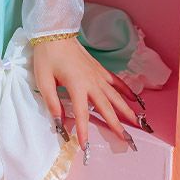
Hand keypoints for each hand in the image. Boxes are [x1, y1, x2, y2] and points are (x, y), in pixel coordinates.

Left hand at [33, 35, 141, 151]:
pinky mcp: (99, 68)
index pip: (82, 113)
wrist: (54, 33)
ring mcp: (97, 74)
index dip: (84, 131)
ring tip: (136, 122)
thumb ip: (52, 102)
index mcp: (76, 85)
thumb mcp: (43, 80)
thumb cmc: (47, 56)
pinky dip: (125, 89)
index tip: (85, 146)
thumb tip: (59, 122)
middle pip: (106, 107)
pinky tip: (133, 97)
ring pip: (115, 95)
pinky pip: (115, 80)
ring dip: (125, 109)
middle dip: (115, 124)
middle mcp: (91, 81)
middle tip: (126, 139)